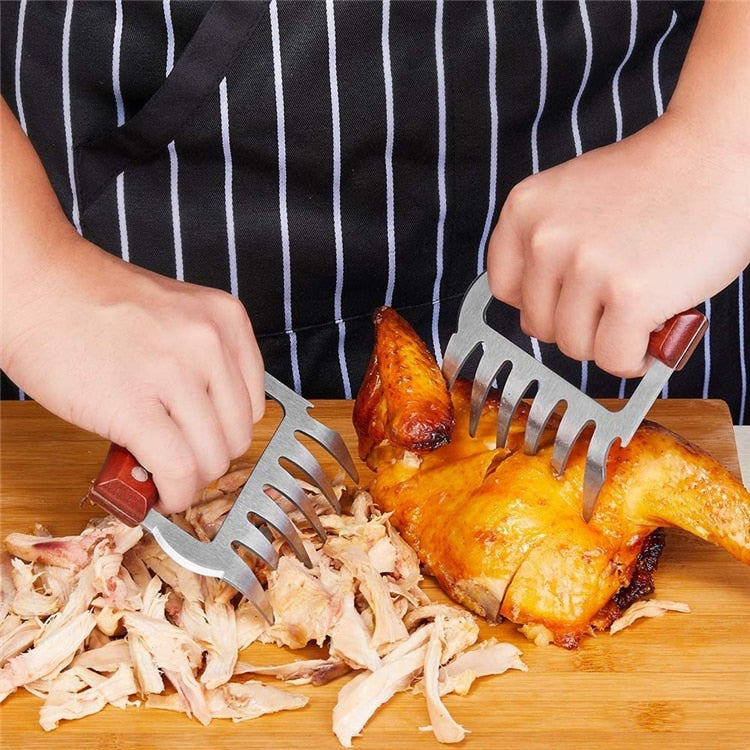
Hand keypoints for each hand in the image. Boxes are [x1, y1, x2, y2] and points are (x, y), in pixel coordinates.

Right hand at [2, 240, 266, 514]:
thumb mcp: (175, 314)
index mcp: (225, 319)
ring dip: (189, 479)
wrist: (35, 286)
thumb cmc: (94, 301)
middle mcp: (209, 343)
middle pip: (237, 435)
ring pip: (211, 459)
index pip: (253, 403)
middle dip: (209, 457)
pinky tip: (160, 494)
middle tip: (181, 459)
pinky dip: (173, 494)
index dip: (228, 431)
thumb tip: (208, 424)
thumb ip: (202, 361)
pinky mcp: (134, 407)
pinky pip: (176, 470)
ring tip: (164, 474)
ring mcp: (174, 374)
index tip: (208, 441)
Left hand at [487, 112, 749, 376]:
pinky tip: (651, 335)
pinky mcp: (628, 296)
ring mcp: (586, 268)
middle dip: (579, 323)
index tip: (567, 299)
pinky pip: (614, 360)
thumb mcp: (572, 196)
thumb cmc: (654, 179)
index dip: (541, 301)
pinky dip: (634, 359)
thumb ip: (545, 246)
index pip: (505, 289)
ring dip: (609, 340)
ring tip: (637, 309)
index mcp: (525, 210)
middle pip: (539, 326)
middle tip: (613, 302)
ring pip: (575, 347)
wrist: (718, 155)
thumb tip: (537, 311)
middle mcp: (547, 238)